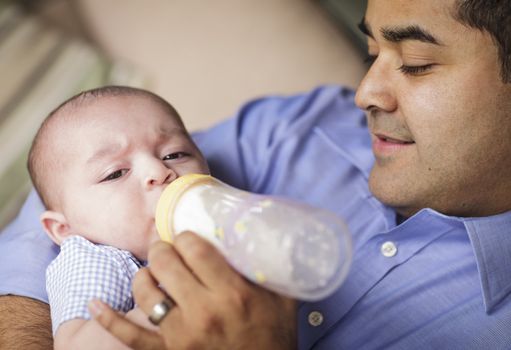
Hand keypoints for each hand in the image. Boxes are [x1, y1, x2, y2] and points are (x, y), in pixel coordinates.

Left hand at [93, 232, 297, 348]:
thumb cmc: (275, 336)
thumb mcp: (283, 297)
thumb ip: (273, 265)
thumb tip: (265, 231)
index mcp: (232, 293)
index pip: (194, 247)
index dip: (185, 235)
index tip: (188, 236)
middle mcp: (203, 311)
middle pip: (166, 263)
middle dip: (163, 248)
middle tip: (167, 246)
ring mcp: (181, 335)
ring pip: (145, 292)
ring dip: (145, 274)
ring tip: (152, 270)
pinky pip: (130, 335)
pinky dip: (109, 319)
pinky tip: (94, 303)